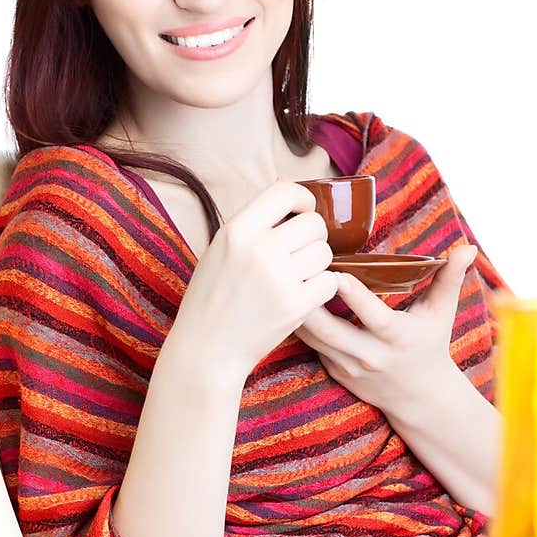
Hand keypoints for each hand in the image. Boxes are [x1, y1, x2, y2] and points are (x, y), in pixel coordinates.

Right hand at [173, 179, 339, 385]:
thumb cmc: (212, 297)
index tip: (302, 212)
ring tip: (297, 277)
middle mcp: (258, 250)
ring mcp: (278, 279)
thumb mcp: (220, 249)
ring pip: (325, 252)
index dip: (303, 199)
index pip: (285, 191)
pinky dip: (322, 288)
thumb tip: (288, 186)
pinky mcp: (295, 307)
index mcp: (236, 231)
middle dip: (312, 237)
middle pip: (314, 223)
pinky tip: (303, 294)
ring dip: (317, 264)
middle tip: (298, 253)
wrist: (206, 350)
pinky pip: (330, 282)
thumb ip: (253, 220)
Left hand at [293, 242, 478, 421]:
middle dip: (308, 303)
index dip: (354, 297)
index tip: (337, 274)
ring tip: (282, 280)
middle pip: (329, 331)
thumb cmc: (430, 345)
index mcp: (397, 337)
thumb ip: (449, 277)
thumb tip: (466, 247)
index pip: (373, 317)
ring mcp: (348, 367)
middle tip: (293, 270)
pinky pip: (310, 346)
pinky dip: (298, 325)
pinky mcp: (333, 372)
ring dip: (296, 311)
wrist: (419, 397)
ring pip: (313, 339)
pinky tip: (285, 301)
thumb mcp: (442, 313)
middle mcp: (370, 355)